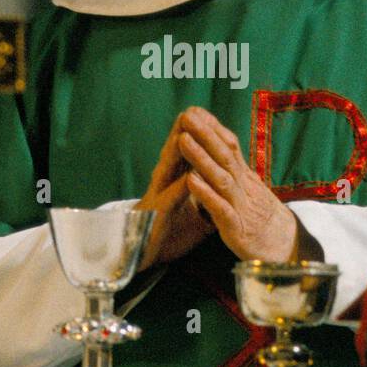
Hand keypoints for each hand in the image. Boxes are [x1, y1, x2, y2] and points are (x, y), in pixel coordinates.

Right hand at [134, 111, 215, 271]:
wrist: (142, 255)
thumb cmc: (168, 228)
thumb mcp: (192, 207)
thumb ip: (205, 191)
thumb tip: (224, 182)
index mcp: (173, 179)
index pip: (186, 152)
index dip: (195, 135)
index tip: (205, 113)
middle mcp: (165, 184)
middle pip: (176, 154)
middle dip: (184, 132)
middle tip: (193, 111)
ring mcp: (159, 197)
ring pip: (169, 170)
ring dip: (177, 152)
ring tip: (184, 132)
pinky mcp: (158, 216)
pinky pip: (171, 200)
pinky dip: (180, 189)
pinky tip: (188, 178)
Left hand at [177, 106, 315, 262]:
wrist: (285, 247)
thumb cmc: (261, 217)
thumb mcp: (249, 190)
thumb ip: (235, 171)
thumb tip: (222, 150)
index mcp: (244, 177)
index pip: (230, 147)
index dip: (213, 129)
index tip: (195, 111)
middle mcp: (243, 186)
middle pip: (224, 156)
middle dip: (205, 135)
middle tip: (187, 116)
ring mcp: (240, 205)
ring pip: (221, 177)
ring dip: (201, 158)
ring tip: (183, 140)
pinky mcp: (236, 226)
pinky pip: (219, 208)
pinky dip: (205, 193)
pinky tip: (190, 181)